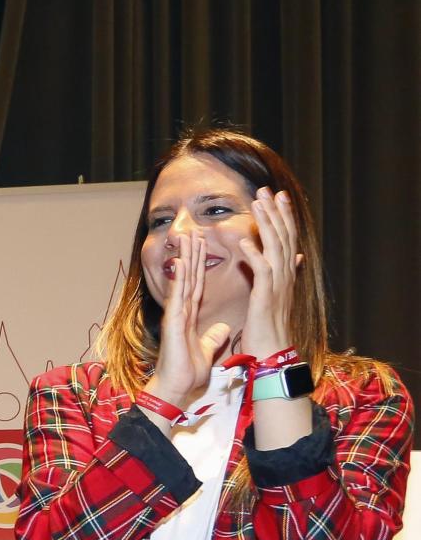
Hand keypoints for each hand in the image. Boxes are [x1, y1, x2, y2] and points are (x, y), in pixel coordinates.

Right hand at [145, 232, 230, 407]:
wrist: (176, 388)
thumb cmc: (187, 373)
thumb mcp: (207, 351)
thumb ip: (213, 337)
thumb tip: (223, 328)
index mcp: (189, 317)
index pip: (198, 286)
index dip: (201, 266)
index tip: (203, 248)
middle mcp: (181, 312)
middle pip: (189, 277)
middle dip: (192, 254)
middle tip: (194, 232)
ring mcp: (175, 314)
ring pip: (182, 281)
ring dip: (186, 258)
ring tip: (188, 237)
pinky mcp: (173, 321)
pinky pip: (179, 295)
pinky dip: (181, 278)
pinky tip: (182, 261)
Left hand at [237, 186, 300, 358]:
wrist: (272, 349)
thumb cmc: (269, 324)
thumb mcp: (277, 293)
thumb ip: (282, 272)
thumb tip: (294, 257)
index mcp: (285, 273)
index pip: (287, 237)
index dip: (282, 216)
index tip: (278, 196)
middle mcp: (285, 274)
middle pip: (284, 236)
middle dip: (276, 212)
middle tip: (268, 190)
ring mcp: (277, 284)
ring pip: (274, 247)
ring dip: (266, 224)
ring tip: (257, 204)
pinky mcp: (266, 295)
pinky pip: (262, 270)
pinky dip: (253, 254)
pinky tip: (244, 241)